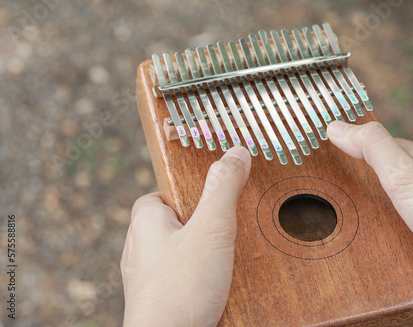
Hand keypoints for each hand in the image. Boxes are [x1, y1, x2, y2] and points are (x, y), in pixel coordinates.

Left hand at [121, 146, 250, 326]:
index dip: (190, 195)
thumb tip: (236, 151)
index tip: (213, 202)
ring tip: (222, 266)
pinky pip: (179, 277)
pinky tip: (213, 288)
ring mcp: (146, 275)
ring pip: (178, 252)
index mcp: (145, 222)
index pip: (164, 193)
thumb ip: (223, 190)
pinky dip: (197, 278)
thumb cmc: (180, 289)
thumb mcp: (211, 231)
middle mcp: (139, 247)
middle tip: (224, 236)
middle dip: (202, 227)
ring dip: (201, 255)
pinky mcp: (156, 298)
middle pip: (176, 223)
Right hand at [328, 121, 412, 285]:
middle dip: (366, 171)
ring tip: (352, 203)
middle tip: (339, 174)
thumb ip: (373, 149)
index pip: (385, 142)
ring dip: (375, 199)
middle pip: (391, 169)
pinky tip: (377, 230)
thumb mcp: (405, 174)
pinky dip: (386, 221)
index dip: (358, 142)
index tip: (333, 143)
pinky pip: (402, 220)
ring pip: (397, 196)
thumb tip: (336, 126)